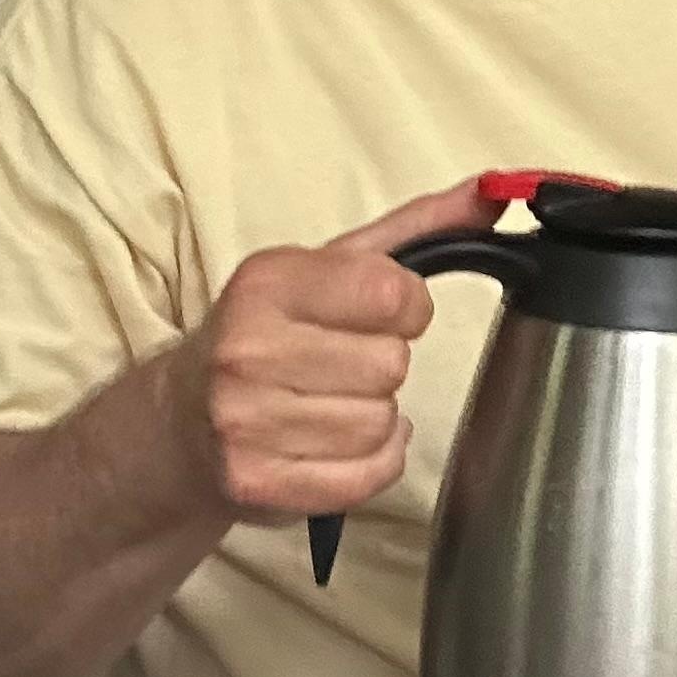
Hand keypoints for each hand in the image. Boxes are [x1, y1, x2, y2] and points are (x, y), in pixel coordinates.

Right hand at [174, 180, 495, 525]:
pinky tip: (333, 445)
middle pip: (391, 364)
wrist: (180, 421)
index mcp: (267, 282)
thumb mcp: (328, 268)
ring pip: (383, 423)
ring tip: (327, 405)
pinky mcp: (257, 482)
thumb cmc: (267, 336)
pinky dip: (370, 462)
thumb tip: (496, 193)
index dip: (407, 308)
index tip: (382, 315)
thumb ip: (418, 229)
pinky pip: (369, 474)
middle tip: (337, 366)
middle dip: (381, 366)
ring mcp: (245, 422)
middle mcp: (247, 349)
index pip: (393, 292)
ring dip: (374, 417)